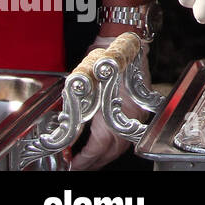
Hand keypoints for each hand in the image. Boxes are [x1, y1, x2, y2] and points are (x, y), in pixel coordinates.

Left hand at [70, 36, 146, 170]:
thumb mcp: (82, 84)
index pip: (99, 147)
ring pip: (122, 145)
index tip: (73, 164)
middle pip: (112, 151)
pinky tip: (106, 143)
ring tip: (89, 157)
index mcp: (115, 112)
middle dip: (94, 161)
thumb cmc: (104, 56)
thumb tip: (63, 130)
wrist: (125, 40)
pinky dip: (115, 144)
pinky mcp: (141, 109)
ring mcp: (138, 113)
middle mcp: (130, 116)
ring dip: (105, 154)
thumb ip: (74, 108)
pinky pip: (129, 135)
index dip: (84, 159)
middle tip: (78, 165)